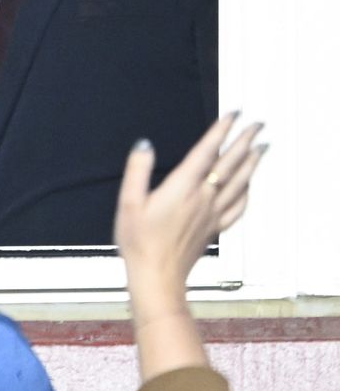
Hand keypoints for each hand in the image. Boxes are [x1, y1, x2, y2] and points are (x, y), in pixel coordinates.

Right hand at [115, 114, 265, 292]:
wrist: (157, 275)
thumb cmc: (139, 241)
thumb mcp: (128, 202)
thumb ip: (137, 171)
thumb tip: (144, 146)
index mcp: (182, 188)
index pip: (207, 152)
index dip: (221, 132)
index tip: (234, 115)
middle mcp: (203, 198)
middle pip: (230, 164)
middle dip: (245, 142)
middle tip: (258, 125)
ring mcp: (212, 214)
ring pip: (240, 183)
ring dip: (252, 163)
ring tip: (262, 148)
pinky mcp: (214, 228)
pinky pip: (238, 207)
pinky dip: (247, 193)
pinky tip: (249, 187)